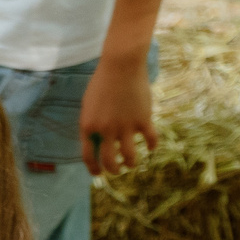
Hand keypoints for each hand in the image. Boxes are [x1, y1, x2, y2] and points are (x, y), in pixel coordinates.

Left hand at [79, 57, 154, 177]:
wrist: (121, 65)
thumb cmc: (102, 82)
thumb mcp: (89, 104)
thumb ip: (92, 123)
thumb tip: (96, 142)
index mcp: (88, 126)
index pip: (88, 156)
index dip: (93, 168)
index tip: (98, 174)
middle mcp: (105, 130)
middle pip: (109, 160)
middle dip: (113, 169)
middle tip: (117, 170)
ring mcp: (124, 126)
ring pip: (129, 156)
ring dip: (131, 163)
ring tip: (131, 164)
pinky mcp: (143, 119)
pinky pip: (150, 139)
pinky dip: (151, 146)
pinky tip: (150, 148)